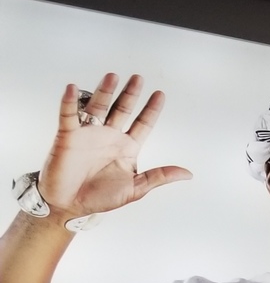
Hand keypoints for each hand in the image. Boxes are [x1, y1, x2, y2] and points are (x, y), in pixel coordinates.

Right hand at [37, 72, 191, 219]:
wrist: (70, 206)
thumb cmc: (100, 198)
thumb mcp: (136, 188)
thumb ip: (160, 176)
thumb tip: (188, 173)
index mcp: (127, 148)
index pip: (143, 124)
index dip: (151, 109)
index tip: (160, 94)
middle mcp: (109, 137)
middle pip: (122, 109)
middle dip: (130, 94)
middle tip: (138, 78)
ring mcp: (89, 134)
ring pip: (98, 107)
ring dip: (105, 92)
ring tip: (113, 76)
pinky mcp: (68, 136)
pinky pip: (68, 115)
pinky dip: (69, 102)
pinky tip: (72, 88)